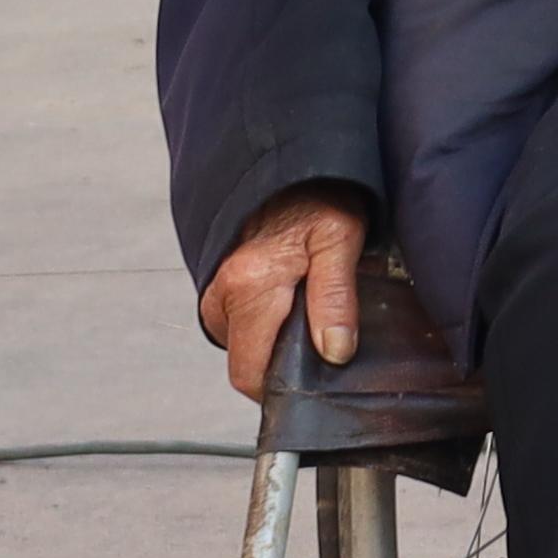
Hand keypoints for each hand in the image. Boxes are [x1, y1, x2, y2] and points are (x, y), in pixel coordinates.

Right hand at [198, 184, 368, 402]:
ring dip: (272, 343)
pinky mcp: (219, 288)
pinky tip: (290, 306)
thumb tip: (334, 351)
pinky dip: (264, 326)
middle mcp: (223, 293)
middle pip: (245, 363)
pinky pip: (239, 326)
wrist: (291, 169)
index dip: (278, 389)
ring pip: (243, 346)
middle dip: (279, 365)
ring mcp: (217, 291)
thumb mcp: (341, 241)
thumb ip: (336, 298)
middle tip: (317, 343)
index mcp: (251, 287)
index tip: (309, 382)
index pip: (249, 373)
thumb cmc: (318, 200)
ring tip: (307, 316)